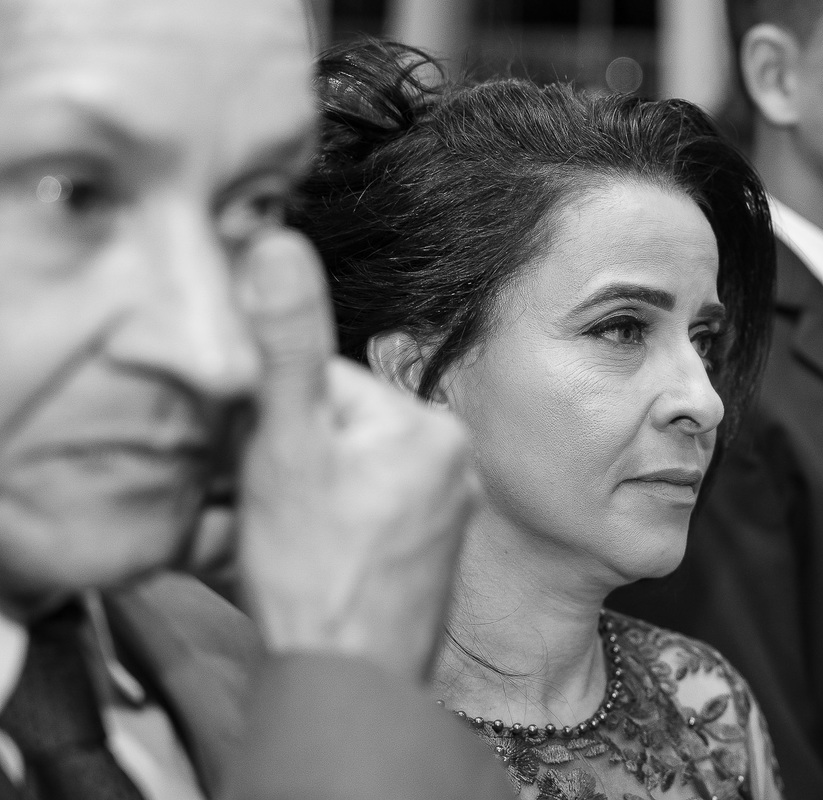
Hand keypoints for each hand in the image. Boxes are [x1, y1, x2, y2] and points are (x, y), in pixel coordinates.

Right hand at [231, 229, 476, 677]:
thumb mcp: (287, 444)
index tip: (265, 458)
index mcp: (430, 427)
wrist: (348, 678)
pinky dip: (341, 526)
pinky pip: (375, 512)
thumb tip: (280, 247)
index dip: (279, 416)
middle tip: (282, 507)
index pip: (330, 384)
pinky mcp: (433, 553)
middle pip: (345, 429)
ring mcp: (449, 512)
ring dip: (315, 493)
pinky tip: (325, 556)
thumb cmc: (317, 573)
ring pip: (356, 472)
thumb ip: (285, 347)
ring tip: (302, 539)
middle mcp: (453, 465)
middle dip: (299, 457)